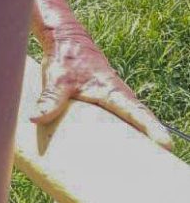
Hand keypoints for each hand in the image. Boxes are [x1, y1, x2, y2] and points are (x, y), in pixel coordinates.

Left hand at [33, 27, 171, 148]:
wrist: (64, 39)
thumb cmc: (65, 57)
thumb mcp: (56, 79)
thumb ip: (49, 99)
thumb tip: (36, 119)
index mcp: (111, 89)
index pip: (135, 111)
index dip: (150, 128)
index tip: (165, 143)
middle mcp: (117, 95)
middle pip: (139, 120)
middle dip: (151, 139)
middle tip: (164, 161)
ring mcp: (112, 98)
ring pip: (130, 119)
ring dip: (138, 136)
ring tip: (147, 162)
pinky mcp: (103, 101)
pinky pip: (118, 118)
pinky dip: (122, 131)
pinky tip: (119, 150)